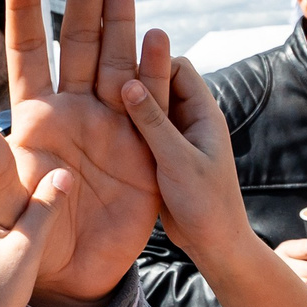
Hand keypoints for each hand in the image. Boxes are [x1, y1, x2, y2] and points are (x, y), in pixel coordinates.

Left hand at [0, 0, 173, 306]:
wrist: (69, 278)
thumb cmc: (20, 241)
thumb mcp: (0, 206)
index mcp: (33, 116)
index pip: (25, 50)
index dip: (24, 7)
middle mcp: (72, 108)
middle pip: (77, 38)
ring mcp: (110, 122)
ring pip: (115, 57)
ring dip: (120, 16)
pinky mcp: (141, 146)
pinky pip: (151, 99)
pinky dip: (155, 69)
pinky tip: (158, 35)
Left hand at [0, 142, 71, 306]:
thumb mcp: (27, 248)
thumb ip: (45, 210)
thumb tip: (63, 174)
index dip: (11, 156)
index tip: (33, 145)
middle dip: (14, 181)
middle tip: (44, 176)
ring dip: (11, 203)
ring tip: (38, 200)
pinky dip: (4, 220)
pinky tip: (23, 229)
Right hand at [116, 58, 306, 306]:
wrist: (214, 244)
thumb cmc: (205, 204)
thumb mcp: (177, 160)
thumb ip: (152, 122)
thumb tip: (128, 82)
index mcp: (203, 112)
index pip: (178, 67)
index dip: (152, 62)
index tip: (120, 70)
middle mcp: (189, 118)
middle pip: (159, 82)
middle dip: (132, 77)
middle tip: (97, 76)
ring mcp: (174, 136)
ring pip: (146, 107)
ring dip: (125, 104)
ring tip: (91, 101)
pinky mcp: (160, 154)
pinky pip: (139, 130)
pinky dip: (122, 127)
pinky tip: (98, 130)